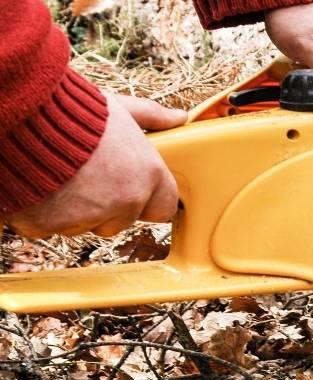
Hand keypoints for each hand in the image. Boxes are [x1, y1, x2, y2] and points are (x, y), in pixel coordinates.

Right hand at [7, 94, 185, 238]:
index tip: (132, 188)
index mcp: (147, 175)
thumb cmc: (72, 110)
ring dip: (74, 211)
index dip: (147, 199)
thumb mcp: (119, 108)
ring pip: (85, 226)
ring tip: (62, 176)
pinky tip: (39, 185)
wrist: (23, 117)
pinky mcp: (50, 225)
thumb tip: (178, 117)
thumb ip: (151, 116)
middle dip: (107, 206)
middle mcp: (124, 201)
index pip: (164, 207)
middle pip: (121, 221)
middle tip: (88, 176)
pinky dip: (42, 212)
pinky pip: (48, 227)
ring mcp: (88, 217)